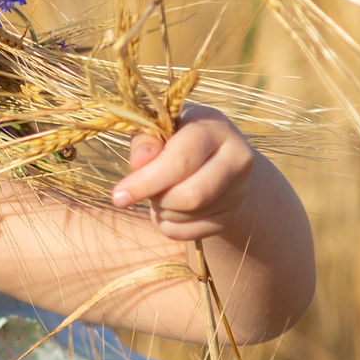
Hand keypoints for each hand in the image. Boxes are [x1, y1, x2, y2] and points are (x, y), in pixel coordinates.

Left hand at [111, 105, 257, 241]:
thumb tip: (139, 162)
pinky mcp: (232, 214)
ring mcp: (240, 188)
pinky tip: (167, 210)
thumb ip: (145, 141)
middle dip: (157, 198)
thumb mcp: (160, 128)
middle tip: (142, 190)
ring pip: (191, 214)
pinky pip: (193, 232)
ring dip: (162, 210)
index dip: (146, 181)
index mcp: (215, 127)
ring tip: (159, 193)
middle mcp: (237, 157)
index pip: (181, 161)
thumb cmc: (175, 137)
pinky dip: (170, 226)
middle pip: (190, 195)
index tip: (119, 195)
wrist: (213, 154)